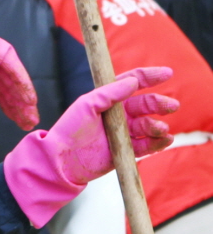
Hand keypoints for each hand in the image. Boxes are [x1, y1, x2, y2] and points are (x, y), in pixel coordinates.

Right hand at [0, 1, 38, 130]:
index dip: (6, 104)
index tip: (16, 119)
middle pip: (7, 85)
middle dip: (18, 104)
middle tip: (28, 122)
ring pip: (12, 77)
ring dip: (23, 96)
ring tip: (31, 115)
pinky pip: (13, 67)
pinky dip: (22, 83)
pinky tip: (29, 99)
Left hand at [4, 66, 177, 227]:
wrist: (61, 160)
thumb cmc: (69, 129)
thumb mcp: (86, 105)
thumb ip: (109, 93)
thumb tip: (133, 81)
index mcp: (109, 99)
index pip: (133, 83)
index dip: (150, 77)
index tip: (167, 74)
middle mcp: (119, 115)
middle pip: (145, 105)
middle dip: (159, 103)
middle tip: (171, 106)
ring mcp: (124, 133)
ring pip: (148, 125)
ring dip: (157, 125)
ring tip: (160, 128)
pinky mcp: (126, 151)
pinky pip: (146, 145)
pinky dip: (158, 143)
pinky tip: (166, 140)